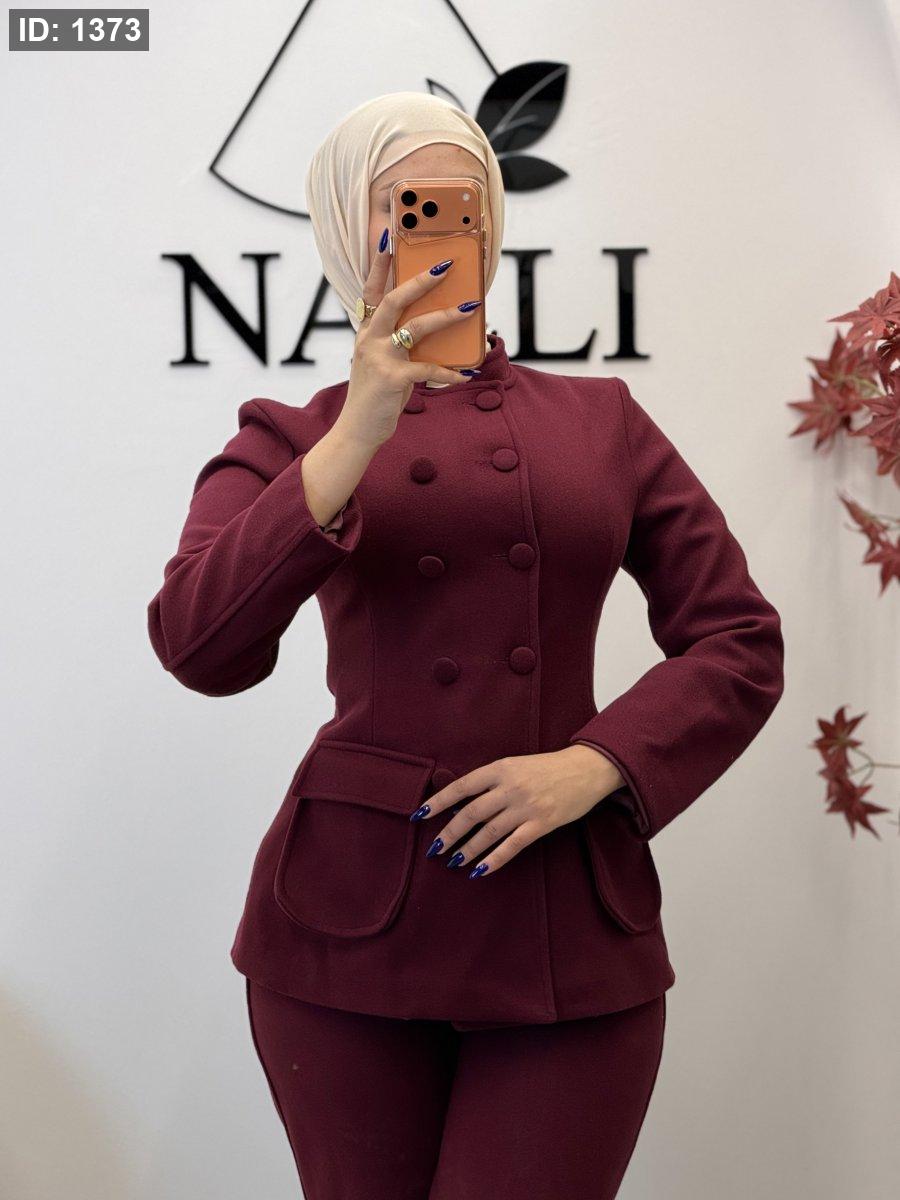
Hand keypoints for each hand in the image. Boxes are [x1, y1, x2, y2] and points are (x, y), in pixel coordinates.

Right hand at [336, 235, 482, 448]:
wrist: (358, 430)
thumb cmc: (376, 395)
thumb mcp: (384, 362)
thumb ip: (401, 343)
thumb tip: (435, 327)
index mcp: (367, 332)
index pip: (371, 291)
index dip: (379, 265)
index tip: (388, 239)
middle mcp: (369, 340)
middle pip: (394, 299)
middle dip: (420, 280)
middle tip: (445, 266)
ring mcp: (379, 358)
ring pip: (415, 327)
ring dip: (446, 316)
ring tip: (469, 309)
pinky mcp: (392, 379)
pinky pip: (427, 368)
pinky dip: (449, 372)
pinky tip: (465, 375)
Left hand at [410, 745, 626, 877]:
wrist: (586, 769)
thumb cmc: (547, 768)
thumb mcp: (516, 766)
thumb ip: (492, 783)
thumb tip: (462, 805)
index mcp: (501, 768)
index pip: (462, 786)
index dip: (438, 801)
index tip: (420, 815)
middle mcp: (510, 787)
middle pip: (471, 813)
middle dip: (449, 833)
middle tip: (434, 848)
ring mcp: (526, 806)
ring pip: (488, 832)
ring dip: (468, 849)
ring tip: (454, 861)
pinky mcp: (542, 824)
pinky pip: (512, 846)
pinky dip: (494, 860)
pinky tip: (481, 870)